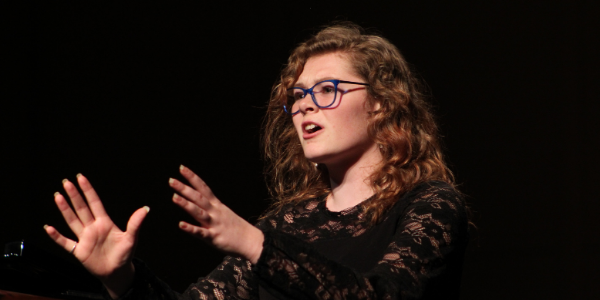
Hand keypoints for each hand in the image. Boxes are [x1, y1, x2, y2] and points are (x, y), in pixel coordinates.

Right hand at [44, 174, 148, 297]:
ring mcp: (84, 238)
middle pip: (81, 209)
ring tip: (58, 197)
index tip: (81, 178)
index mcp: (105, 223)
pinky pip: (65, 242)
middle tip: (66, 182)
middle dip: (74, 195)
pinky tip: (49, 228)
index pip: (95, 203)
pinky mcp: (79, 251)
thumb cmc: (125, 255)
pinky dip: (56, 236)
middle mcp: (93, 228)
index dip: (88, 190)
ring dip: (65, 210)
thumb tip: (145, 208)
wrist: (117, 272)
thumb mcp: (131, 238)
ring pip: (72, 221)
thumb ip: (135, 223)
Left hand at [170, 165, 263, 263]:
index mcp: (217, 205)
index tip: (181, 167)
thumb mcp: (224, 213)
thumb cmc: (237, 229)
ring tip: (173, 197)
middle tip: (171, 180)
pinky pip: (201, 232)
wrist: (252, 241)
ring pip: (198, 212)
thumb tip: (200, 201)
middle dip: (184, 188)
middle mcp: (215, 212)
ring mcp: (214, 224)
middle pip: (198, 197)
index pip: (203, 188)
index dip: (192, 177)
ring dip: (186, 204)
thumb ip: (211, 207)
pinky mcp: (214, 237)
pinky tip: (180, 224)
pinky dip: (191, 228)